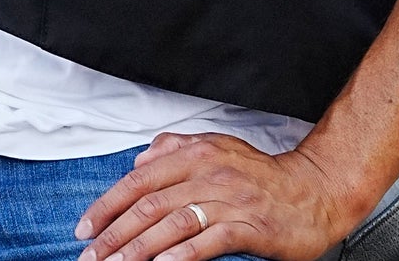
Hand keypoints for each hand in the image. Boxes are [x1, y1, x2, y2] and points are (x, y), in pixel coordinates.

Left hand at [76, 132, 355, 260]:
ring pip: (171, 223)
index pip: (138, 179)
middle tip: (91, 255)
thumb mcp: (217, 148)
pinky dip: (179, 255)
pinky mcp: (248, 227)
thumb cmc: (262, 175)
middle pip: (148, 203)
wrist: (313, 191)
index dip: (108, 204)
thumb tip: (140, 159)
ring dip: (137, 249)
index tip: (85, 227)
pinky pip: (206, 241)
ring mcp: (228, 200)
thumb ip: (176, 149)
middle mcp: (207, 172)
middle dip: (114, 232)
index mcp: (195, 153)